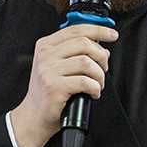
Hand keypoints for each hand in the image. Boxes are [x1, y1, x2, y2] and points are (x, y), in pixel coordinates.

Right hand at [9, 23, 118, 146]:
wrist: (34, 116)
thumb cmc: (48, 92)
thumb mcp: (58, 67)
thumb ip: (77, 54)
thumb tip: (103, 50)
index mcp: (46, 45)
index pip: (76, 30)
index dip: (98, 30)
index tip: (112, 35)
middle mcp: (45, 55)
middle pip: (84, 43)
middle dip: (101, 56)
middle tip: (103, 68)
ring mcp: (48, 71)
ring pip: (87, 62)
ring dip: (99, 75)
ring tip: (97, 84)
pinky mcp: (54, 87)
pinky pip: (85, 82)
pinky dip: (95, 88)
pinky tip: (92, 93)